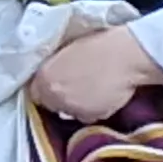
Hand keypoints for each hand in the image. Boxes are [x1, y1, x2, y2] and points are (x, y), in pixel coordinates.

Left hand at [27, 26, 162, 124]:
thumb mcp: (68, 50)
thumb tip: (55, 75)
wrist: (127, 55)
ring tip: (94, 91)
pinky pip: (90, 116)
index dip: (48, 88)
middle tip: (78, 86)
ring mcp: (72, 109)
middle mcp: (53, 96)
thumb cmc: (100, 44)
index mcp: (43, 77)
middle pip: (51, 104)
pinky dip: (96, 109)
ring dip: (78, 105)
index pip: (36, 92)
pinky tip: (106, 96)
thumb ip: (55, 67)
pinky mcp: (92, 117)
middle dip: (61, 97)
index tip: (60, 83)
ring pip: (71, 112)